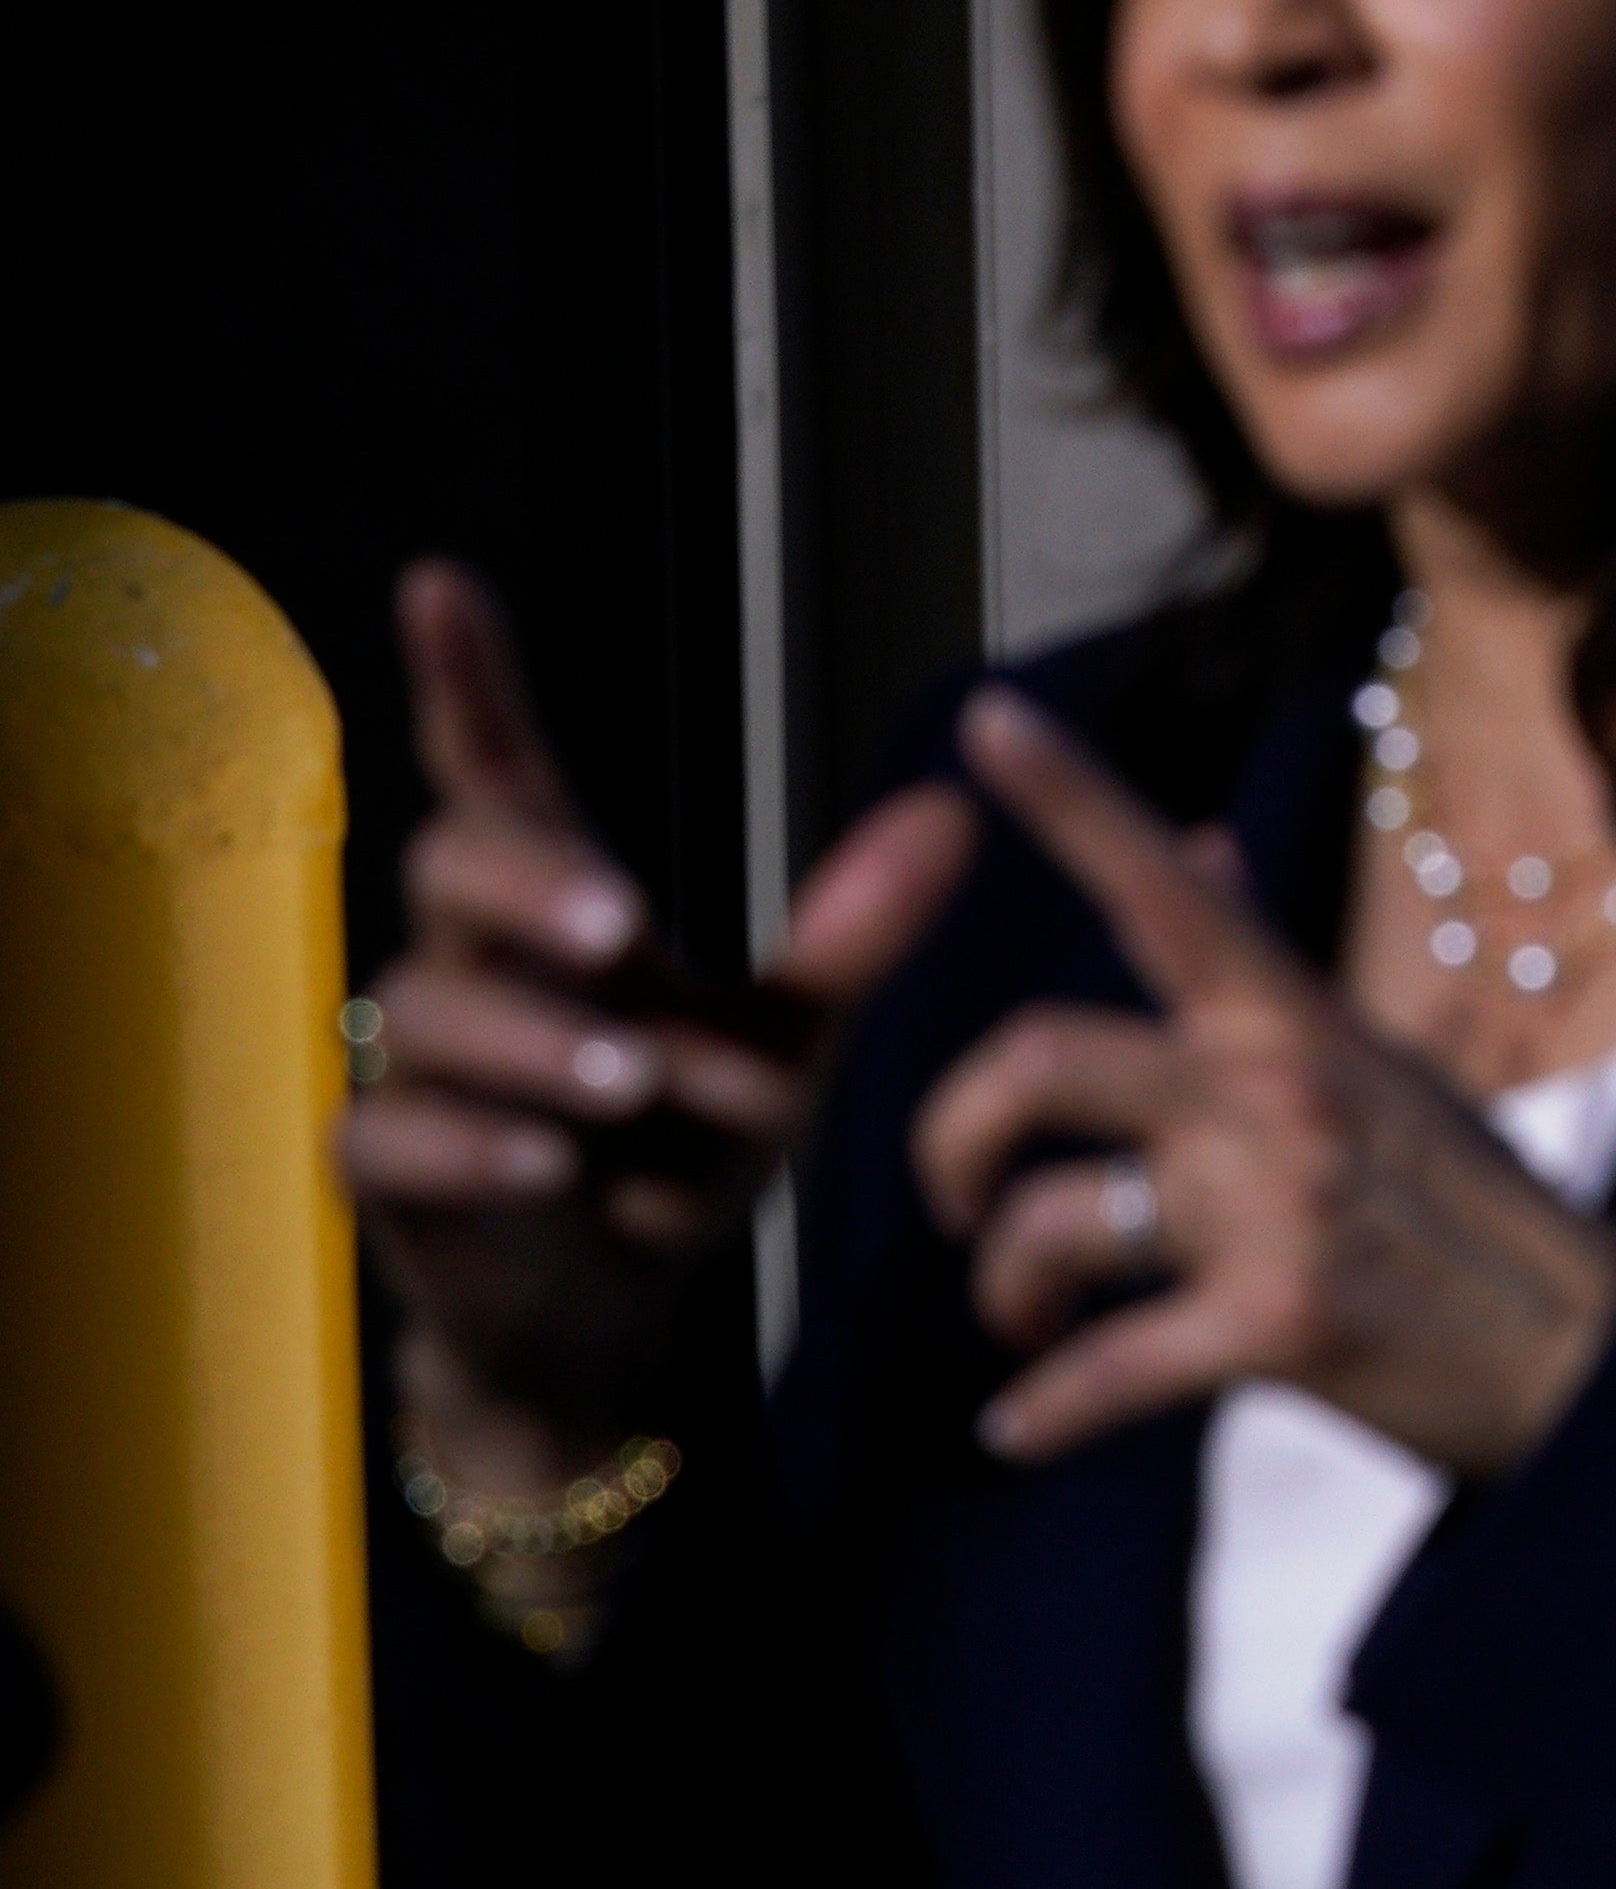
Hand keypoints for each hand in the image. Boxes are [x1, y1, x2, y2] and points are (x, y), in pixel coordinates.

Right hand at [344, 563, 973, 1483]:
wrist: (620, 1306)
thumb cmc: (687, 1143)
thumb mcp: (789, 1039)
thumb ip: (853, 933)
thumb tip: (955, 809)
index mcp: (560, 908)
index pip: (499, 770)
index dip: (466, 679)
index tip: (441, 581)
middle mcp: (474, 964)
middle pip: (455, 867)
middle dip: (530, 886)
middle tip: (622, 922)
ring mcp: (417, 1063)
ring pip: (433, 1010)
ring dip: (536, 1041)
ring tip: (630, 1079)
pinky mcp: (386, 1167)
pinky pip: (394, 1135)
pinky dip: (474, 1143)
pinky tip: (544, 1161)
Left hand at [910, 689, 1615, 1474]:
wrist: (1581, 1349)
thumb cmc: (1462, 1206)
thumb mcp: (1375, 1060)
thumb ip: (1262, 961)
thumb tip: (1196, 848)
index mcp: (1289, 1020)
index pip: (1163, 886)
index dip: (1067, 795)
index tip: (984, 716)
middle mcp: (1275, 1089)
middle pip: (1038, 1058)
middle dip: (949, 1138)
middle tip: (955, 1200)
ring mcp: (1278, 1204)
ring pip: (1051, 1224)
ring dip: (1005, 1292)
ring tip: (1027, 1325)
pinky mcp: (1281, 1321)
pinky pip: (1105, 1368)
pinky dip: (1042, 1411)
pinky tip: (1025, 1427)